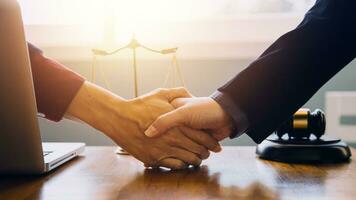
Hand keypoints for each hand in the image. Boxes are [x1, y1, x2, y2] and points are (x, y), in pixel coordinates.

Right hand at [66, 82, 220, 168]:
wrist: (119, 118)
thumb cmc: (140, 105)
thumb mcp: (161, 93)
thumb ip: (179, 92)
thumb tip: (192, 94)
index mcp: (179, 124)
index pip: (202, 137)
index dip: (211, 142)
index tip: (214, 145)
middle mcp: (174, 138)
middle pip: (197, 150)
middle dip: (205, 153)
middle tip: (207, 154)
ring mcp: (164, 150)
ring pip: (187, 160)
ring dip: (195, 161)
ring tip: (197, 159)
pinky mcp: (154, 159)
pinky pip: (173, 166)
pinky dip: (181, 165)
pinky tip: (182, 162)